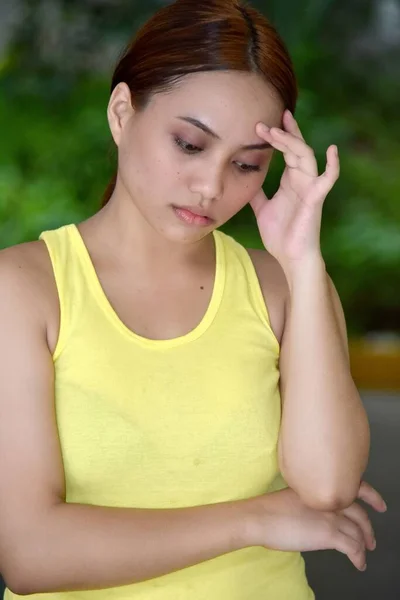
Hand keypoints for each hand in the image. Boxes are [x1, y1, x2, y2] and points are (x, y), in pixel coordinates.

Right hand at [245, 480, 385, 571]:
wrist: (260, 517)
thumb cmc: (268, 508)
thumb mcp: (294, 496)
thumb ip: (311, 501)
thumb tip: (317, 514)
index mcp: (321, 488)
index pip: (355, 488)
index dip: (372, 496)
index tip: (378, 503)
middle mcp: (330, 499)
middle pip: (360, 513)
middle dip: (369, 527)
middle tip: (371, 537)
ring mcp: (331, 516)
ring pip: (359, 532)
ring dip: (364, 545)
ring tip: (364, 553)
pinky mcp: (329, 534)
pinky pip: (353, 548)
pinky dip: (359, 558)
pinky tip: (358, 563)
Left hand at [250, 110, 339, 273]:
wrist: (289, 257)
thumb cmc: (280, 235)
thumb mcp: (262, 209)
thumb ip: (257, 192)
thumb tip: (245, 179)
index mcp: (290, 180)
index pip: (286, 151)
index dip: (277, 136)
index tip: (260, 124)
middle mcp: (302, 180)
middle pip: (296, 148)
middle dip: (282, 134)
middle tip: (263, 124)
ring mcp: (310, 188)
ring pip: (306, 156)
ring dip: (292, 142)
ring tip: (276, 132)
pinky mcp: (315, 199)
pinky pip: (328, 179)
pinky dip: (333, 165)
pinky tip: (332, 150)